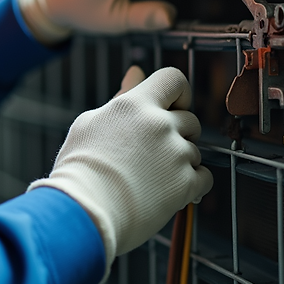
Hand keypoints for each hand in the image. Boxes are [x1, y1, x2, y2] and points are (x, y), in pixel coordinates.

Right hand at [28, 67, 212, 276]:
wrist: (83, 211)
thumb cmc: (79, 169)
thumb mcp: (90, 123)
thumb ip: (120, 96)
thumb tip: (137, 71)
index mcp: (135, 105)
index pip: (173, 80)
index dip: (177, 93)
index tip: (169, 108)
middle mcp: (160, 125)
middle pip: (189, 120)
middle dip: (176, 135)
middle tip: (149, 155)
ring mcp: (176, 154)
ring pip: (195, 151)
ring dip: (179, 162)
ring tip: (148, 179)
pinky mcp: (186, 184)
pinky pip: (204, 177)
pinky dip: (190, 186)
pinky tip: (164, 192)